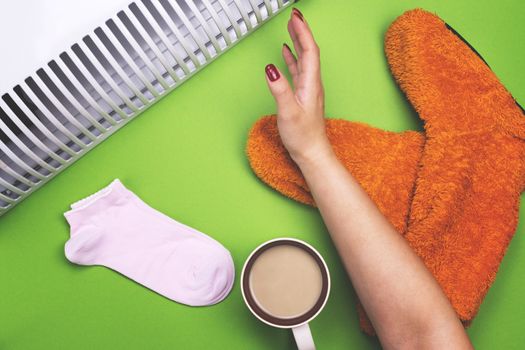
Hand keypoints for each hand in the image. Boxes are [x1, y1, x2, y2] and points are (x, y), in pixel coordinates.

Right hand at [264, 8, 332, 166]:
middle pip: (309, 51)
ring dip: (298, 42)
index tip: (296, 17)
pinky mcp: (303, 95)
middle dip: (301, 32)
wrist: (311, 152)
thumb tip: (270, 68)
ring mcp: (308, 89)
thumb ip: (279, 89)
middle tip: (294, 16)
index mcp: (311, 84)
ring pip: (304, 59)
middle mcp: (312, 84)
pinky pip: (298, 70)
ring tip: (291, 28)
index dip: (303, 32)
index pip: (309, 51)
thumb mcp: (288, 112)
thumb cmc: (302, 135)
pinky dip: (292, 58)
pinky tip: (287, 55)